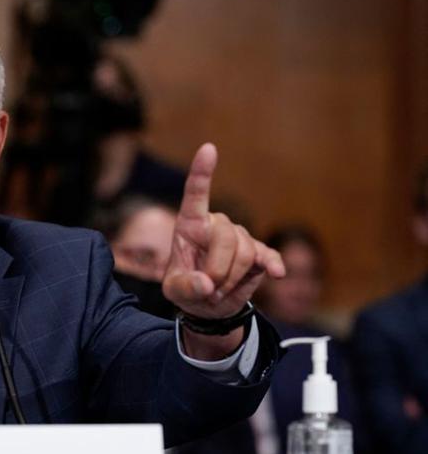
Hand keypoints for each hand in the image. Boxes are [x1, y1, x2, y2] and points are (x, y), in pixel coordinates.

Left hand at [162, 143, 284, 319]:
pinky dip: (273, 264)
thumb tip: (205, 284)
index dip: (202, 172)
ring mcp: (240, 238)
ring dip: (232, 278)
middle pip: (227, 236)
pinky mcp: (259, 253)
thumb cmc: (187, 288)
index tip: (209, 148)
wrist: (209, 305)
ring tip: (219, 289)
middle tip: (209, 290)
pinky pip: (268, 255)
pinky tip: (278, 273)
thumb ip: (186, 287)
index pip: (195, 194)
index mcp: (190, 225)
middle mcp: (216, 225)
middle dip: (219, 268)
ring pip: (246, 251)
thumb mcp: (176, 291)